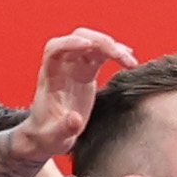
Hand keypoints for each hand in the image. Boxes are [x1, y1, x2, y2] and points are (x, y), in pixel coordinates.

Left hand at [20, 28, 140, 155]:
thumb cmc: (47, 135)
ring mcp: (74, 68)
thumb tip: (76, 118)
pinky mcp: (86, 74)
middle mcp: (62, 67)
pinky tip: (130, 61)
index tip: (88, 46)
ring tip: (130, 61)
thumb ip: (64, 128)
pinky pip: (101, 55)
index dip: (70, 43)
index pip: (55, 49)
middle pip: (78, 38)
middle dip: (99, 41)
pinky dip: (116, 54)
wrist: (46, 136)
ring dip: (112, 47)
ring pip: (93, 43)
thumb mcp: (53, 138)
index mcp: (50, 77)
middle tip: (119, 54)